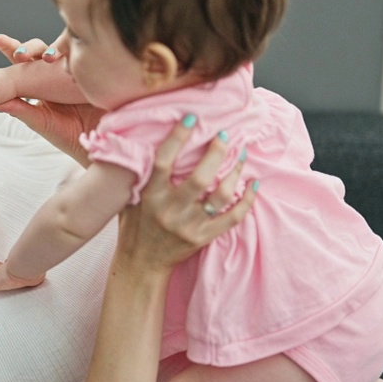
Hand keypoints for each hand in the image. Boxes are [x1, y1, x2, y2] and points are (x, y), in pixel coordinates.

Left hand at [0, 33, 103, 163]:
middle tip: (19, 52)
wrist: (98, 142)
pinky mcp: (92, 72)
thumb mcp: (40, 120)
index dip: (9, 47)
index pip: (21, 61)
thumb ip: (19, 109)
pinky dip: (76, 54)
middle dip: (27, 46)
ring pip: (60, 48)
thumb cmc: (67, 135)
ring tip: (46, 57)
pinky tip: (70, 58)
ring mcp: (73, 70)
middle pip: (38, 50)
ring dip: (51, 49)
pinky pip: (83, 57)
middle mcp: (54, 72)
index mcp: (38, 82)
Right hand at [116, 117, 257, 271]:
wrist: (141, 263)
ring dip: (235, 172)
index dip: (178, 137)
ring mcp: (189, 225)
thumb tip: (146, 139)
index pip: (164, 161)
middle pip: (200, 177)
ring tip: (241, 155)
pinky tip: (254, 184)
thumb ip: (139, 174)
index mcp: (150, 196)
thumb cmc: (134, 225)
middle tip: (225, 134)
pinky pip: (233, 218)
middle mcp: (171, 210)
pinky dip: (247, 201)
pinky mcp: (204, 237)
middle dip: (216, 152)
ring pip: (221, 196)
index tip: (191, 118)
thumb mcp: (128, 198)